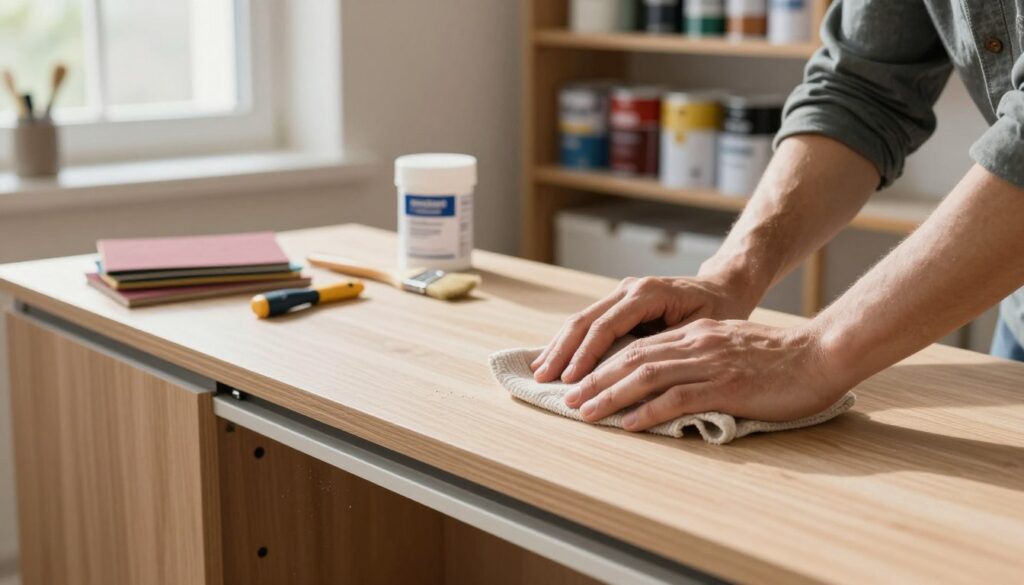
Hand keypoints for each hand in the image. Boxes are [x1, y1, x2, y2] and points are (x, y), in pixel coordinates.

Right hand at [531, 275, 758, 383]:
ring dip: (559, 347)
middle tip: (543, 380)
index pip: (605, 327)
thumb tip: (636, 378)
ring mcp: (621, 293)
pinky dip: (569, 342)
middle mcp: (628, 288)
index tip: (570, 381)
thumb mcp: (700, 330)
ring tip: (539, 371)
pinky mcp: (618, 303)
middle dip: (562, 352)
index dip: (585, 356)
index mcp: (646, 293)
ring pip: (580, 320)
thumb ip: (665, 350)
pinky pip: (588, 322)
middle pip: (584, 321)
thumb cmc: (719, 310)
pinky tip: (553, 358)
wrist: (724, 286)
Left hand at [563, 318, 844, 429]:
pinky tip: (629, 424)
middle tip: (567, 397)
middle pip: (632, 358)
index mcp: (695, 335)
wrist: (821, 355)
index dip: (604, 362)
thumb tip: (672, 381)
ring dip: (610, 395)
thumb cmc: (780, 360)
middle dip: (595, 378)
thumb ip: (701, 359)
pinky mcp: (725, 385)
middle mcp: (695, 344)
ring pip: (646, 375)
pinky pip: (678, 398)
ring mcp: (709, 363)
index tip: (580, 379)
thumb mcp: (731, 349)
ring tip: (585, 411)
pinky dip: (648, 411)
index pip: (638, 346)